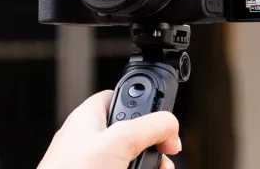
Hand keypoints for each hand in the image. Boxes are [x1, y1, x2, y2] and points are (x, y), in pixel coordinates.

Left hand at [38, 90, 181, 168]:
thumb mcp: (119, 141)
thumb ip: (149, 126)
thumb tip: (170, 126)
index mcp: (89, 117)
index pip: (123, 98)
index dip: (146, 109)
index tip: (164, 128)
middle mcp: (89, 139)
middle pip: (133, 135)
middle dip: (152, 149)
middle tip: (160, 160)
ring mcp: (91, 164)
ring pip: (130, 160)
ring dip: (148, 167)